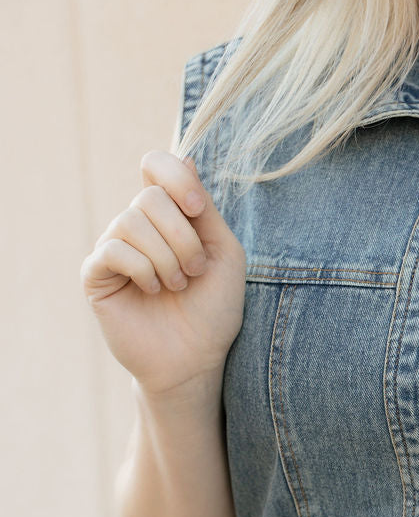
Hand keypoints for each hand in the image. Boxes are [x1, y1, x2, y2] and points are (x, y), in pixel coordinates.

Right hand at [80, 150, 245, 399]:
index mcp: (168, 216)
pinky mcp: (96, 275)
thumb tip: (185, 155)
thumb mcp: (224, 253)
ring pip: (131, 221)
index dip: (175, 178)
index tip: (197, 210)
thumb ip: (204, 208)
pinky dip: (142, 269)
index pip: (156, 165)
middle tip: (195, 272)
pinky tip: (153, 292)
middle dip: (182, 236)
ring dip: (165, 257)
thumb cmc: (214, 311)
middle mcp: (138, 226)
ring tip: (177, 287)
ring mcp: (114, 249)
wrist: (195, 361)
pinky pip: (113, 249)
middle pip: (149, 196)